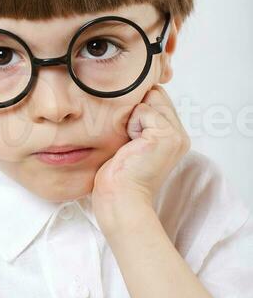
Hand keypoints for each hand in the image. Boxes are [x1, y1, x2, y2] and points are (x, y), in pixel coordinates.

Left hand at [92, 85, 189, 234]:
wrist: (120, 202)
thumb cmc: (118, 179)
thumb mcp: (130, 144)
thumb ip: (138, 122)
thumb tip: (132, 99)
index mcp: (173, 137)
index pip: (157, 99)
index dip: (136, 108)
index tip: (129, 136)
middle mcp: (179, 135)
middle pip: (155, 95)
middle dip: (135, 110)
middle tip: (129, 142)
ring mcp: (175, 135)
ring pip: (149, 100)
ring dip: (131, 119)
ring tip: (130, 146)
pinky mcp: (166, 136)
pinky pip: (142, 110)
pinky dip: (130, 125)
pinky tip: (130, 148)